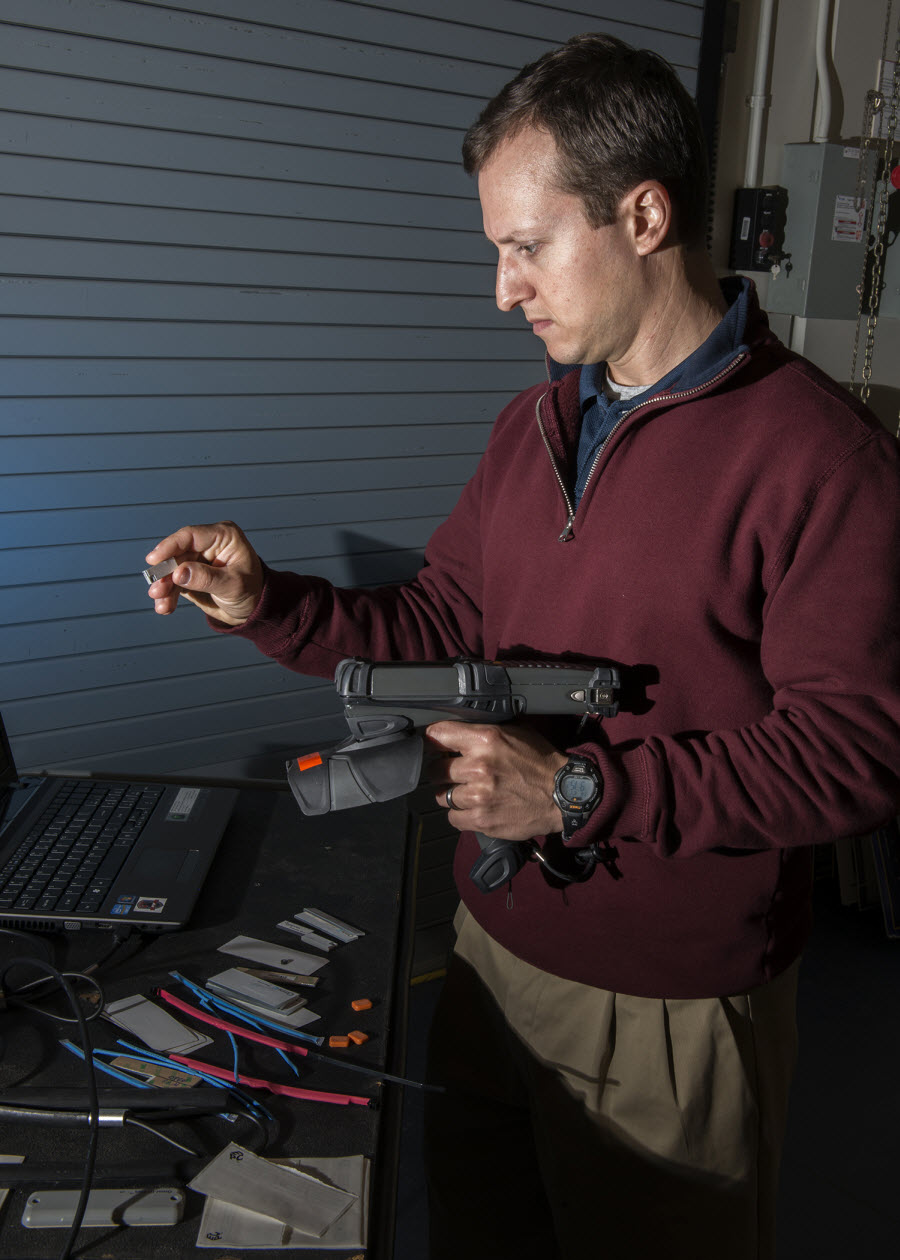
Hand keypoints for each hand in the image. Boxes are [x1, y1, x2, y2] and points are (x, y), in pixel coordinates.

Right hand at [145, 521, 263, 624]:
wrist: (254, 609)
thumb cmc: (252, 591)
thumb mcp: (233, 585)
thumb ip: (206, 578)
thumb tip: (178, 573)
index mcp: (223, 536)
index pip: (191, 536)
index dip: (170, 546)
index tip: (154, 560)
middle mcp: (208, 544)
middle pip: (177, 554)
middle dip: (165, 573)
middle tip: (156, 590)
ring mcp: (198, 560)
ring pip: (172, 570)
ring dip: (164, 587)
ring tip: (161, 604)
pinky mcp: (190, 575)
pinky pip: (174, 582)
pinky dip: (168, 595)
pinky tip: (165, 607)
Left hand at [427, 721, 567, 840]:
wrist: (564, 795)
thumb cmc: (542, 763)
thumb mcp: (516, 732)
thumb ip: (485, 730)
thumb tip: (459, 729)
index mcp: (485, 740)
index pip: (438, 734)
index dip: (432, 740)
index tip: (432, 745)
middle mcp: (478, 766)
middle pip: (435, 769)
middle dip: (442, 770)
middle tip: (454, 772)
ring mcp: (479, 796)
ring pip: (442, 795)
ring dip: (452, 794)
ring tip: (467, 792)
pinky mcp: (482, 819)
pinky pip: (453, 818)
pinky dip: (460, 815)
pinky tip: (474, 808)